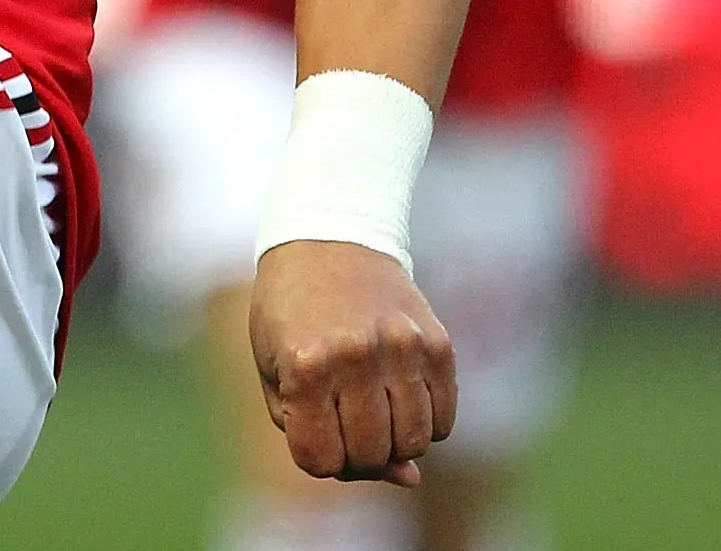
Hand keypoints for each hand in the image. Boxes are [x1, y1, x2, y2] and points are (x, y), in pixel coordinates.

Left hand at [249, 239, 455, 485]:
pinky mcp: (438, 344)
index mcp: (307, 364)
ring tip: (372, 410)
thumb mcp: (276, 372)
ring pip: (414, 444)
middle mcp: (358, 356)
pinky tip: (399, 397)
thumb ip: (318, 434)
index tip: (312, 432)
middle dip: (356, 455)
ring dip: (394, 443)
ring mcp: (403, 348)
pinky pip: (443, 420)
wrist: (327, 242)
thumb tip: (409, 478)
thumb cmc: (290, 316)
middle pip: (371, 455)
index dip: (317, 458)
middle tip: (342, 423)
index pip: (322, 459)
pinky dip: (425, 425)